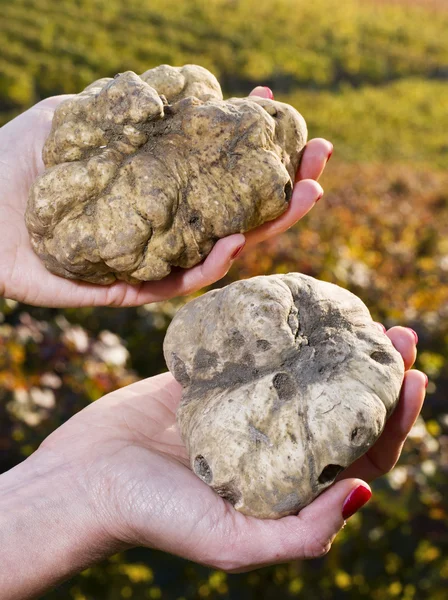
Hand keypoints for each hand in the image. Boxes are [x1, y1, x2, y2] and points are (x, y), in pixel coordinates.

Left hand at [0, 87, 329, 307]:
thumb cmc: (17, 161)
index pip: (217, 166)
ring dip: (268, 226)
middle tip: (321, 160)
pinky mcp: (132, 290)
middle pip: (236, 210)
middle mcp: (164, 221)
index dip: (253, 140)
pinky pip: (181, 281)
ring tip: (306, 194)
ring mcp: (152, 256)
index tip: (280, 109)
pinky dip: (212, 263)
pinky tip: (237, 238)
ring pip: (223, 249)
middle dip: (283, 185)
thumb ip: (130, 107)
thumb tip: (192, 90)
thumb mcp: (76, 117)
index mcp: (156, 183)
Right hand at [0, 324, 423, 599]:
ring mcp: (244, 408)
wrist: (86, 482)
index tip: (412, 377)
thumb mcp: (234, 544)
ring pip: (304, 375)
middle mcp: (274, 445)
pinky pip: (255, 353)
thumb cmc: (155, 517)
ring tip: (359, 312)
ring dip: (335, 346)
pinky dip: (281, 333)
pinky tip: (299, 308)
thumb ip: (302, 533)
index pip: (362, 453)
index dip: (395, 419)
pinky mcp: (212, 381)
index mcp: (290, 486)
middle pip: (341, 408)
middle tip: (398, 333)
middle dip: (376, 373)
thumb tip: (366, 492)